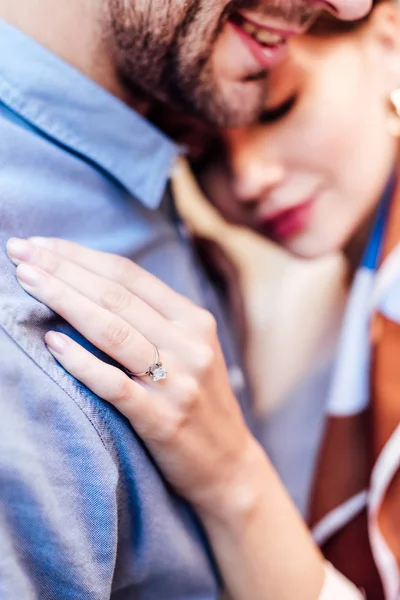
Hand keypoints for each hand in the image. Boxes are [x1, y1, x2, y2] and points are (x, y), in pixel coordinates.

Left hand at [6, 237, 260, 518]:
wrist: (229, 465)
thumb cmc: (198, 401)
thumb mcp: (191, 349)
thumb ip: (154, 318)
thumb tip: (90, 285)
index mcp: (194, 319)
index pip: (129, 275)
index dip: (80, 256)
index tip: (40, 245)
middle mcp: (189, 344)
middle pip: (115, 296)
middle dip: (62, 269)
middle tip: (18, 251)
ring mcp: (177, 381)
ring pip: (112, 330)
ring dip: (63, 300)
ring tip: (25, 280)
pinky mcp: (162, 419)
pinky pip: (113, 384)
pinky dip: (80, 361)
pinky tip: (50, 342)